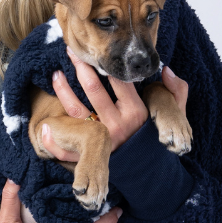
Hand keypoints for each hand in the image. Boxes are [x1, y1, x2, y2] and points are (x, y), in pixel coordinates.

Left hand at [44, 49, 182, 161]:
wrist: (147, 173)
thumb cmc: (156, 138)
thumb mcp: (173, 115)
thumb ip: (176, 91)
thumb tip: (166, 70)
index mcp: (137, 113)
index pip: (120, 81)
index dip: (107, 62)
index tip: (97, 49)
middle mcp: (118, 124)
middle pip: (95, 90)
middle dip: (81, 67)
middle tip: (71, 50)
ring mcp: (102, 139)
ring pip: (77, 110)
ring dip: (63, 90)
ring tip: (56, 73)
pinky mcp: (90, 154)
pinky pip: (68, 146)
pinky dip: (54, 137)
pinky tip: (45, 122)